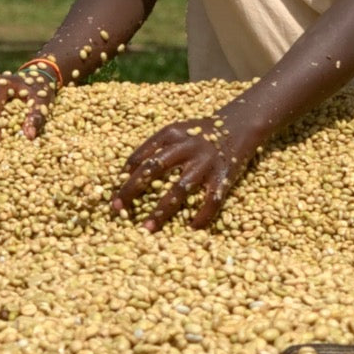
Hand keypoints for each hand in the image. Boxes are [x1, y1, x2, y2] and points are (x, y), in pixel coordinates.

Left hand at [112, 116, 256, 231]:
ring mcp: (206, 162)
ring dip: (161, 211)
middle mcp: (188, 146)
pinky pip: (211, 201)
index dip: (126, 175)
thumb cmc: (201, 132)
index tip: (114, 195)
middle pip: (154, 169)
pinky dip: (201, 217)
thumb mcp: (178, 131)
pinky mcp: (224, 175)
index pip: (142, 155)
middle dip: (133, 190)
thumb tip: (128, 172)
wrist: (239, 125)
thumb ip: (157, 147)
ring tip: (147, 229)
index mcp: (172, 133)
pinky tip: (191, 228)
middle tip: (117, 209)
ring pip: (179, 189)